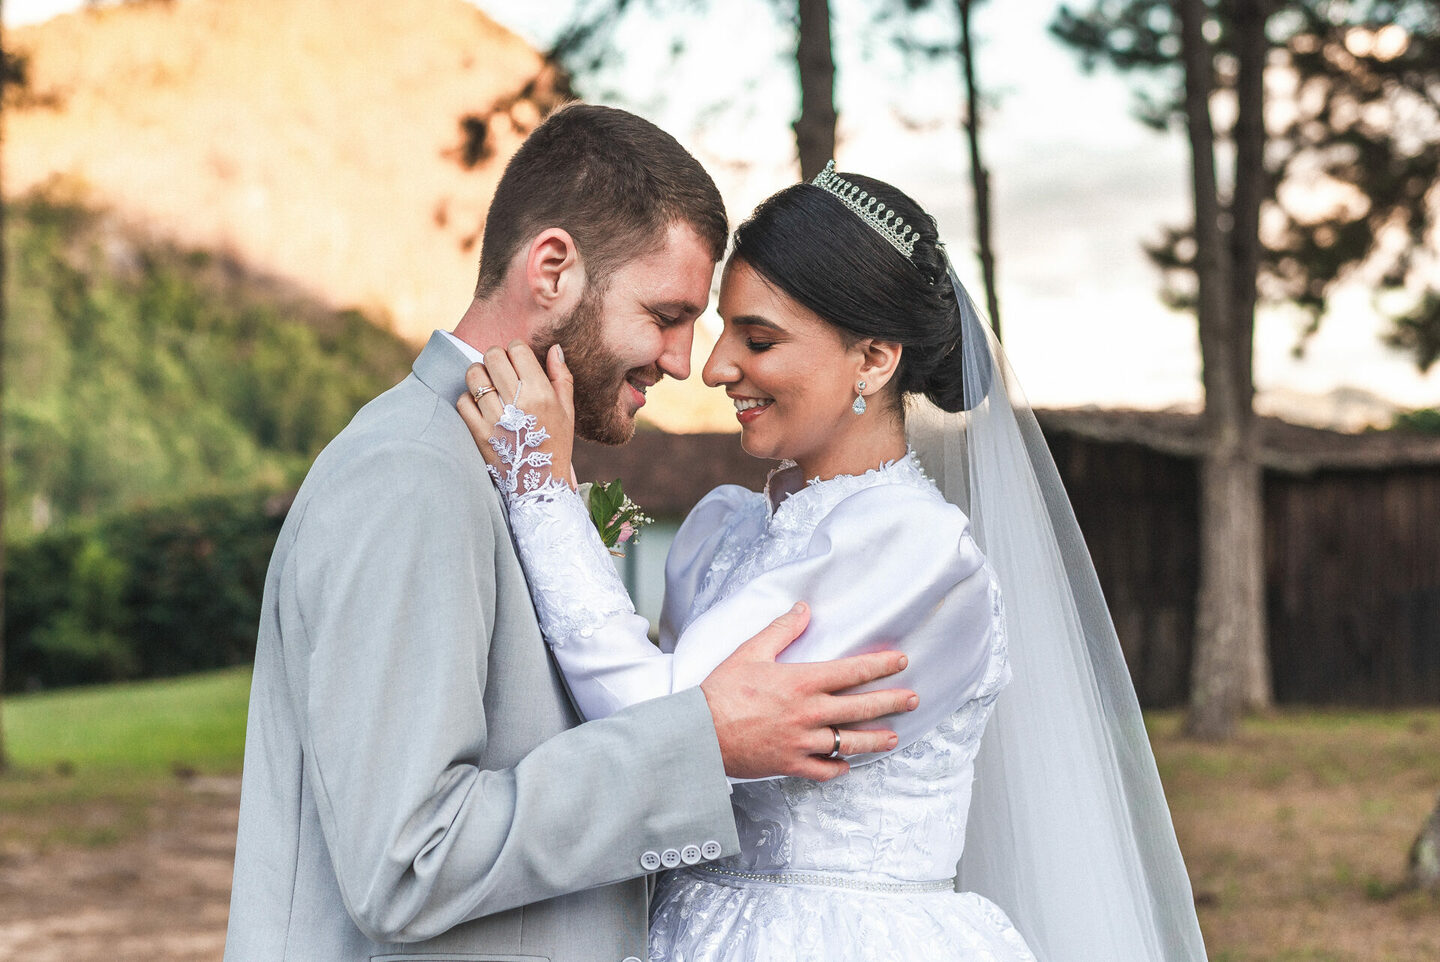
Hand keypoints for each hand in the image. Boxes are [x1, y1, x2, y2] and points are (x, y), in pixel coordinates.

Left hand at [456, 341, 575, 494]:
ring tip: (488, 385)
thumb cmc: (556, 444)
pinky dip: (468, 399)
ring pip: (474, 375)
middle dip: (496, 358)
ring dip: (479, 374)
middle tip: (500, 370)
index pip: (517, 349)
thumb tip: (554, 348)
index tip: (517, 361)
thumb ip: (561, 376)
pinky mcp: (479, 433)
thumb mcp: (567, 410)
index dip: (516, 350)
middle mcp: (518, 403)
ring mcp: (495, 419)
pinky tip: (480, 405)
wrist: (540, 486)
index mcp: (541, 394)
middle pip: (493, 356)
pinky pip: (462, 401)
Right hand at [700, 603, 915, 781]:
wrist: (699, 733)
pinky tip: (848, 765)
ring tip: (892, 737)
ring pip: (849, 743)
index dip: (880, 666)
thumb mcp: (751, 651)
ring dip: (875, 740)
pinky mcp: (790, 764)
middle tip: (913, 700)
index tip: (901, 662)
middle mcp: (809, 713)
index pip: (852, 672)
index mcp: (802, 682)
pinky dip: (839, 768)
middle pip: (861, 708)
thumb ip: (781, 630)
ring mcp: (802, 742)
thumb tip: (803, 608)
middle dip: (891, 702)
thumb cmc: (722, 690)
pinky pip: (824, 771)